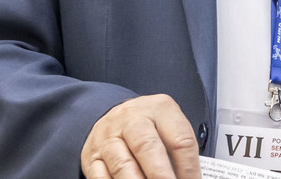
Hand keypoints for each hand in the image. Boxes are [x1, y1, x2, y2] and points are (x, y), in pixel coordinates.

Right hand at [81, 94, 200, 178]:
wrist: (114, 117)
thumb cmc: (149, 126)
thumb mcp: (168, 126)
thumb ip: (178, 148)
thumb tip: (188, 176)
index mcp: (160, 108)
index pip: (180, 139)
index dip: (189, 167)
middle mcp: (132, 119)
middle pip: (148, 148)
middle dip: (161, 175)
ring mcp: (109, 137)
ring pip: (123, 165)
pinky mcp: (92, 156)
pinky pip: (101, 177)